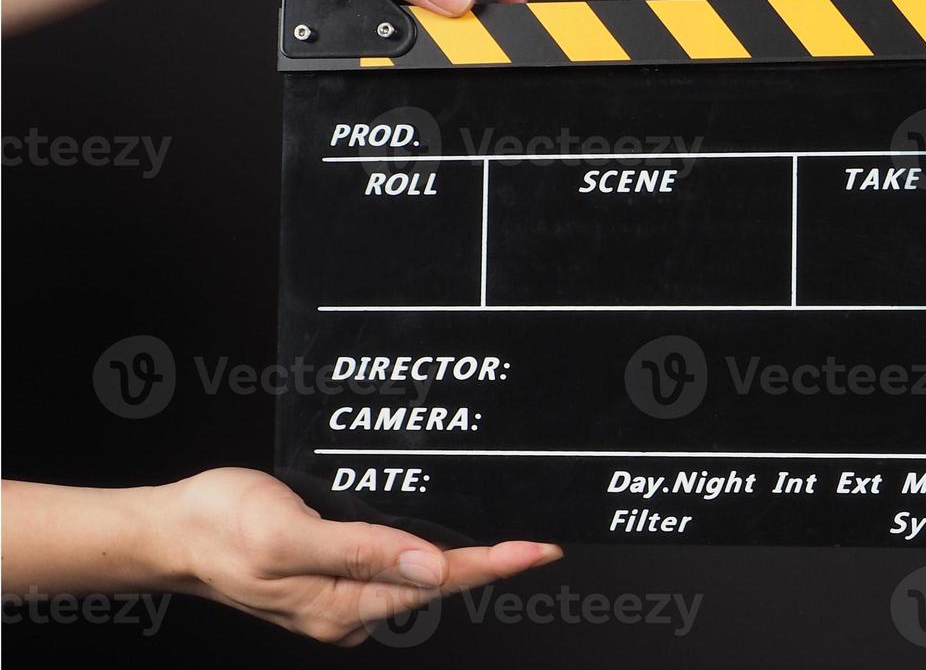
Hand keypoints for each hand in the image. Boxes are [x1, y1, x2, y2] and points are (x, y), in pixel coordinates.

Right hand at [153, 468, 560, 644]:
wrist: (170, 531)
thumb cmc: (220, 527)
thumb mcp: (288, 534)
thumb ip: (362, 551)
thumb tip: (430, 567)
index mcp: (340, 606)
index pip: (437, 583)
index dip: (495, 565)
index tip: (542, 550)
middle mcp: (346, 610)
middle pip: (435, 585)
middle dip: (490, 564)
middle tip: (541, 544)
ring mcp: (339, 597)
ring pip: (415, 576)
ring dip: (459, 559)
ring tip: (508, 543)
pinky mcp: (331, 578)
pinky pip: (390, 565)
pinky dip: (422, 551)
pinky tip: (441, 539)